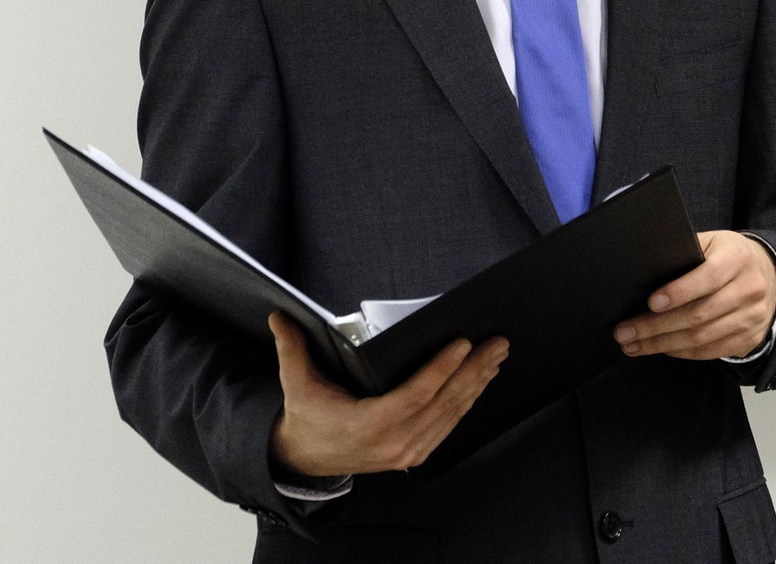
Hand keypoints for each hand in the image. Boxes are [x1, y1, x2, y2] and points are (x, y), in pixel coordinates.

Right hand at [267, 312, 507, 475]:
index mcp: (366, 425)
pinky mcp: (414, 456)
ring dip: (478, 384)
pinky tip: (480, 382)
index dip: (442, 369)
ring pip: (451, 415)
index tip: (463, 344)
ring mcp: (406, 453)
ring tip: (497, 357)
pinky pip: (448, 427)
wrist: (306, 459)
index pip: (414, 395)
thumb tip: (279, 317)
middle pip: (443, 403)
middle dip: (474, 370)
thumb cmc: (308, 417)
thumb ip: (291, 348)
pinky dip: (467, 402)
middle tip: (497, 344)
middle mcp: (392, 443)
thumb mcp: (296, 383)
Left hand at [613, 231, 775, 360]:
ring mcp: (751, 317)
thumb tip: (644, 270)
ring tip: (633, 345)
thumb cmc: (728, 256)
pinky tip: (661, 348)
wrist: (768, 276)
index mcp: (737, 258)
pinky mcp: (748, 339)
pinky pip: (710, 351)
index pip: (708, 277)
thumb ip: (685, 253)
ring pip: (701, 338)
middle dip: (656, 326)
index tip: (651, 303)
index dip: (679, 292)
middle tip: (625, 332)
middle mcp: (749, 289)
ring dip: (662, 344)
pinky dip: (681, 352)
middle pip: (699, 314)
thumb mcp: (712, 243)